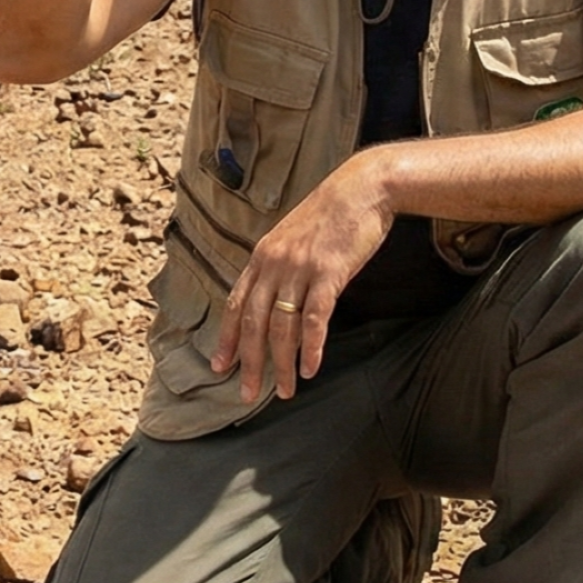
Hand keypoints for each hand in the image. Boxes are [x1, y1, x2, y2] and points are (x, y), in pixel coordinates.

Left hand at [211, 156, 395, 402]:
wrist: (362, 188)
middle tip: (247, 394)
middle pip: (254, 324)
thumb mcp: (294, 238)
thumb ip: (280, 266)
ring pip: (282, 327)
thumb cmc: (331, 215)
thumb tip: (275, 299)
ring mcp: (299, 268)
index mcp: (262, 256)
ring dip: (282, 364)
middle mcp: (273, 264)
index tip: (220, 367)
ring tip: (286, 391)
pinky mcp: (328, 273)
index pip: (236, 305)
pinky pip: (314, 319)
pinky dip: (312, 347)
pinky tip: (311, 369)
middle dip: (250, 363)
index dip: (227, 339)